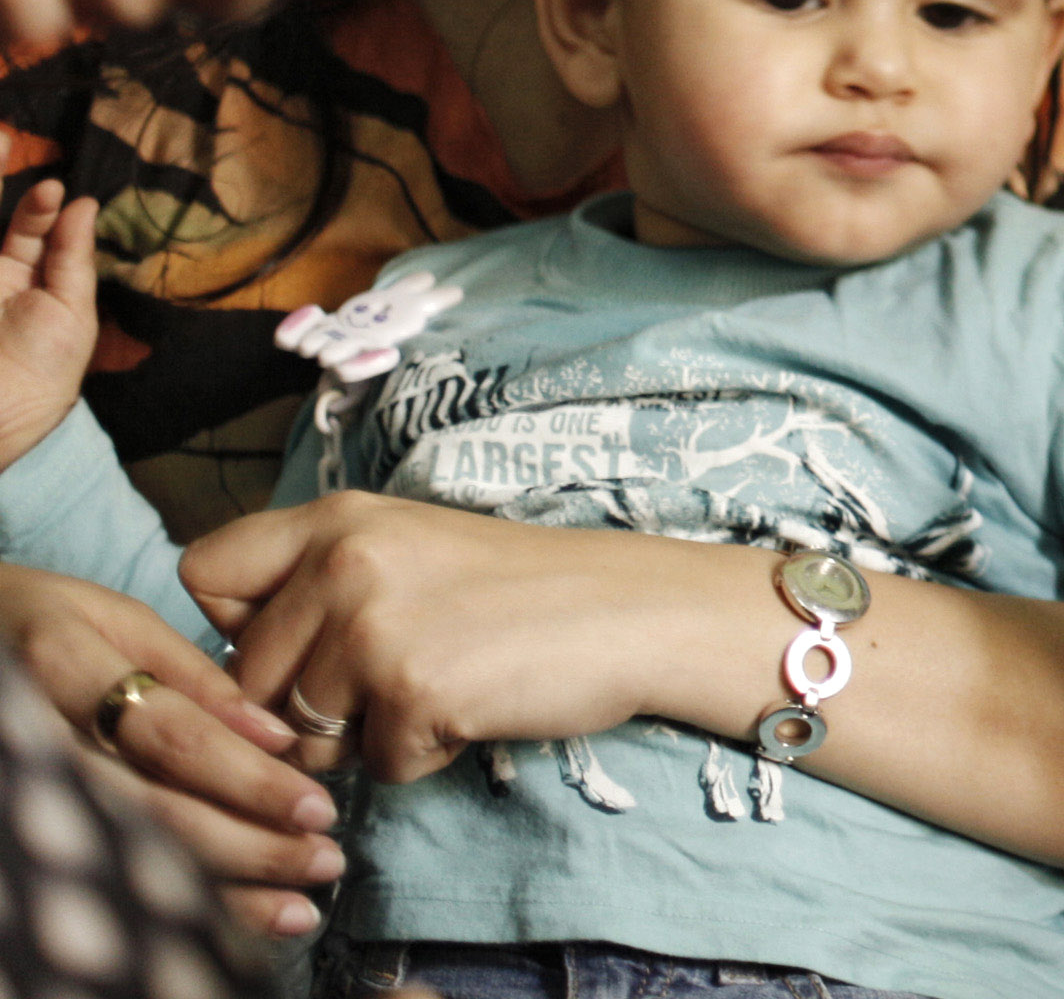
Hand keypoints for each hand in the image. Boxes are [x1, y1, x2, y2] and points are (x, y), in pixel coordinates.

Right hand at [0, 183, 102, 470]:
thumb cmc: (45, 368)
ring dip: (2, 200)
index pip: (36, 232)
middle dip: (21, 202)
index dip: (44, 209)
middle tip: (27, 170)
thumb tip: (84, 203)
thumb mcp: (71, 310)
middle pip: (8, 227)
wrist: (1, 413)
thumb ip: (73, 256)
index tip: (56, 188)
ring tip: (0, 160)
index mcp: (33, 281)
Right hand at [0, 560, 341, 939]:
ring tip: (299, 905)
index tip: (314, 804)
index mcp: (66, 670)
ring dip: (222, 887)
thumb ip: (190, 674)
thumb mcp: (114, 619)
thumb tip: (270, 732)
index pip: (170, 737)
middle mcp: (41, 740)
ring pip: (130, 852)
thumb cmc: (45, 624)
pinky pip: (108, 867)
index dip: (246, 776)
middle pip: (153, 810)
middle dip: (249, 844)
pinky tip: (238, 916)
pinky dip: (175, 899)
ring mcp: (27, 789)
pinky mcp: (27, 823)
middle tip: (324, 858)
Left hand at [180, 491, 756, 782]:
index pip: (204, 574)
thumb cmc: (527, 590)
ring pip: (300, 736)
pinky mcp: (410, 692)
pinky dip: (421, 756)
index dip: (235, 626)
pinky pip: (372, 767)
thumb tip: (238, 665)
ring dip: (364, 738)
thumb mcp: (408, 549)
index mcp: (337, 517)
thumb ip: (318, 583)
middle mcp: (343, 561)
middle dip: (307, 706)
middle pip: (247, 680)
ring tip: (440, 688)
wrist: (638, 610)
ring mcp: (373, 627)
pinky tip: (473, 708)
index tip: (296, 643)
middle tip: (395, 679)